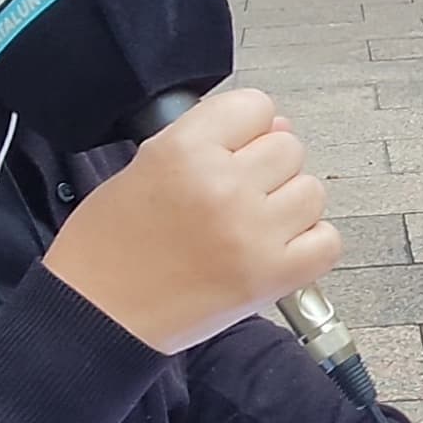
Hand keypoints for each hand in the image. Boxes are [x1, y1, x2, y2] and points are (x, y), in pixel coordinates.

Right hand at [41, 90, 338, 352]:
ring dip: (288, 207)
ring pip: (311, 192)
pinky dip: (308, 246)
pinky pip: (326, 241)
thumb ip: (209, 140)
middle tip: (233, 199)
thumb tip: (276, 125)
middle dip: (266, 170)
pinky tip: (273, 251)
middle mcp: (223, 184)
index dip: (246, 129)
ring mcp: (252, 231)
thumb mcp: (144, 166)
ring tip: (249, 228)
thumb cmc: (109, 247)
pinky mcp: (271, 276)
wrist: (96, 317)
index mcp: (184, 149)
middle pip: (288, 148)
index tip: (232, 152)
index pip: (255, 106)